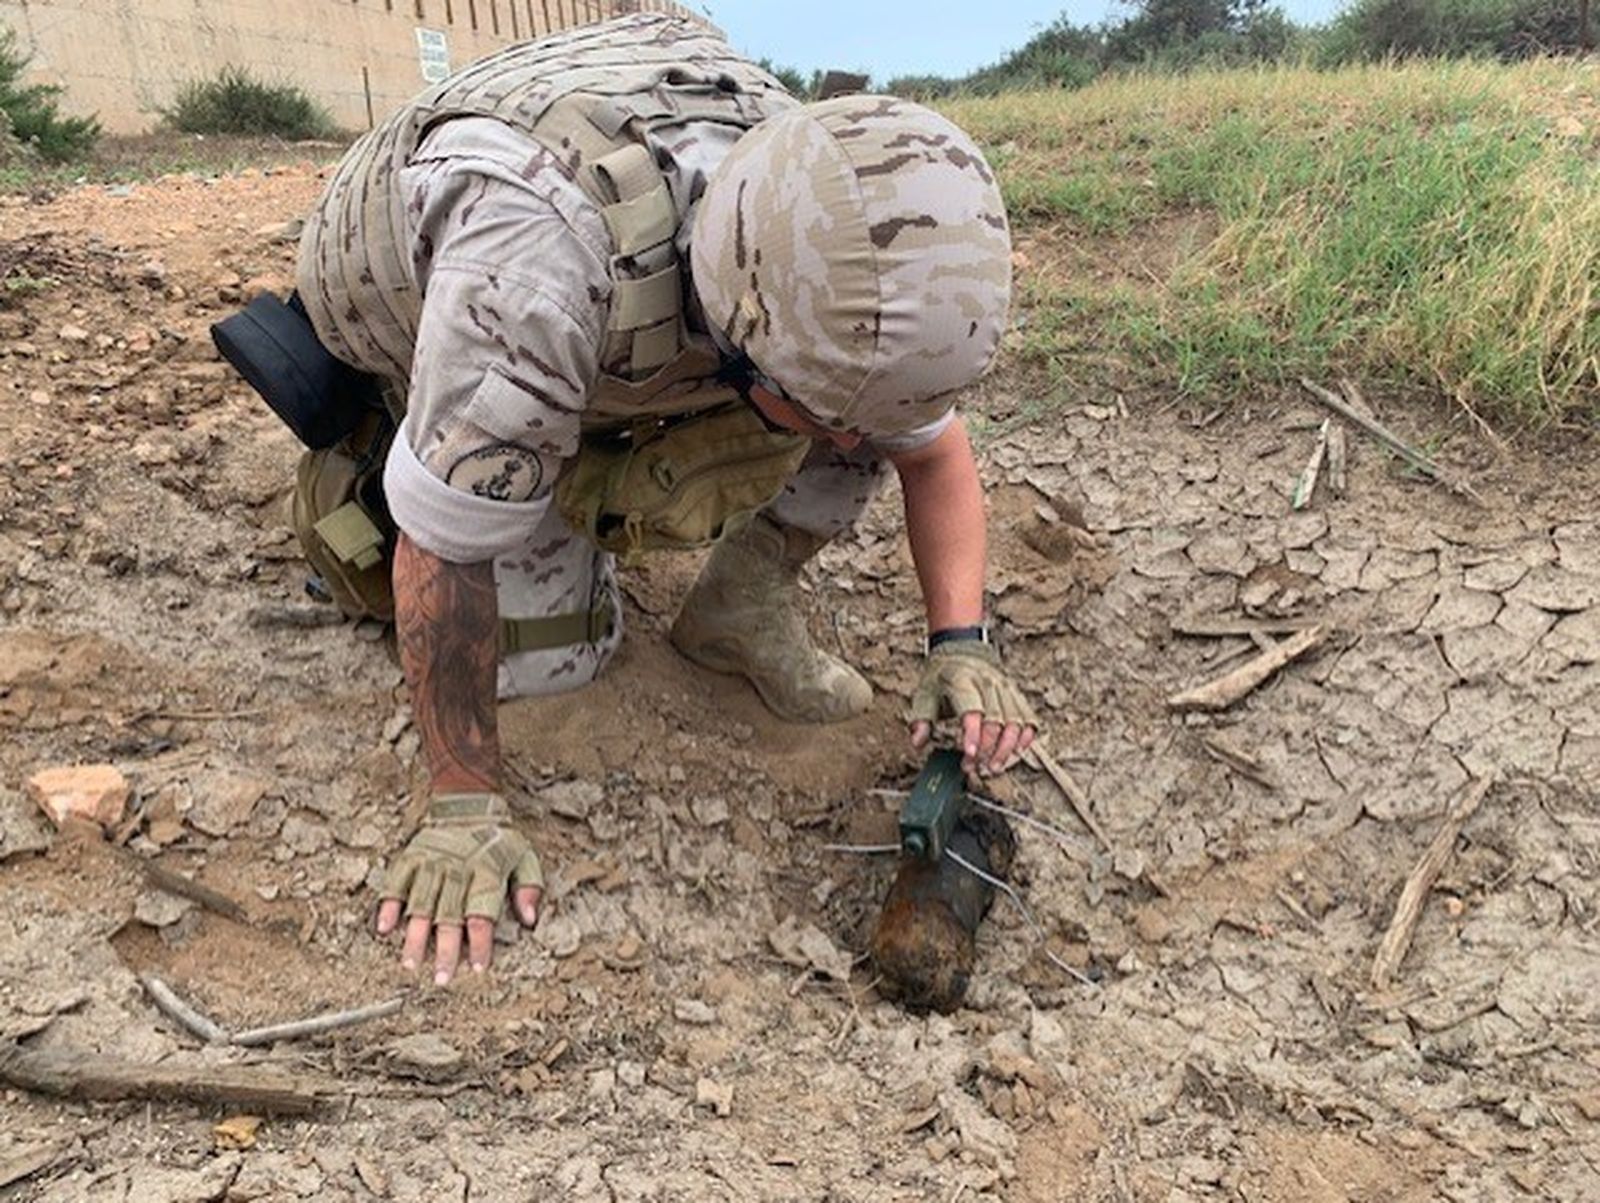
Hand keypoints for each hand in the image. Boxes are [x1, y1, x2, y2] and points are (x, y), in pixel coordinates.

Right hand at [374, 793, 543, 984]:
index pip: (483, 915)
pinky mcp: (411, 858)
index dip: (481, 943)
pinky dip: (389, 905)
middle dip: (446, 950)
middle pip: (450, 917)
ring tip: (411, 964)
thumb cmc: (497, 838)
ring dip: (415, 936)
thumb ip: (529, 888)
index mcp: (486, 874)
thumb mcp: (524, 857)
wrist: (468, 803)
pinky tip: (385, 928)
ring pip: (421, 906)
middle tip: (441, 978)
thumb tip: (529, 919)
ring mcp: (431, 865)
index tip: (478, 967)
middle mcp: (457, 872)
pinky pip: (397, 884)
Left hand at [908, 641, 1037, 775]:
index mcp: (962, 682)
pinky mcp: (1015, 695)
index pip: (972, 711)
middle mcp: (987, 685)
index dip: (972, 735)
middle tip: (976, 767)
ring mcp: (1005, 689)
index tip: (970, 754)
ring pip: (1015, 723)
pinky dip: (1025, 737)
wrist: (962, 646)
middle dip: (988, 750)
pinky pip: (1028, 718)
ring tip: (994, 767)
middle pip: (996, 722)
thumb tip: (917, 742)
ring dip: (1007, 749)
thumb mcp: (925, 693)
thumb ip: (921, 720)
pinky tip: (1015, 751)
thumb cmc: (943, 674)